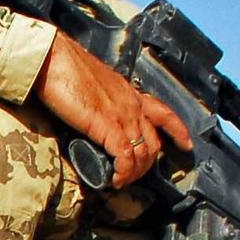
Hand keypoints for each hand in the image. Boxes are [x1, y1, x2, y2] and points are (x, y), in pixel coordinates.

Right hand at [34, 32, 192, 188]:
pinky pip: (124, 155)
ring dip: (134, 173)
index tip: (186, 144)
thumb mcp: (92, 86)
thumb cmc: (64, 69)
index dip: (178, 131)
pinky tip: (115, 180)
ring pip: (142, 153)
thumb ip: (99, 102)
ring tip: (121, 182)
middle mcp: (131, 104)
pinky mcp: (106, 124)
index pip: (163, 113)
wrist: (54, 57)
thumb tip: (92, 118)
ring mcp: (121, 114)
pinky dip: (122, 172)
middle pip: (154, 142)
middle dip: (147, 165)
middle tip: (133, 177)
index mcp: (129, 93)